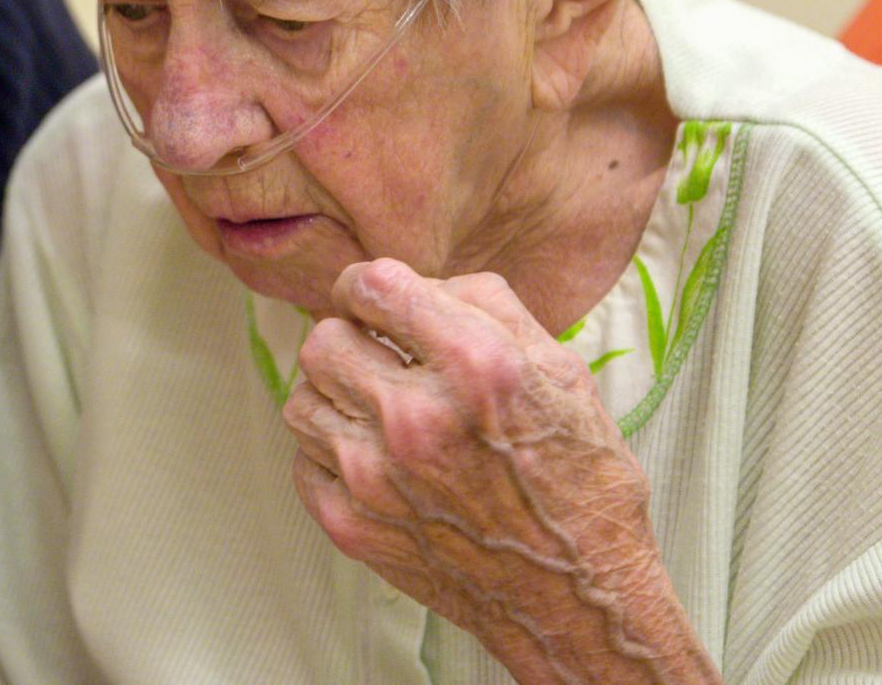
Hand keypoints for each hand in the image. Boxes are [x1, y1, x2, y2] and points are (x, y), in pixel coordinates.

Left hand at [283, 258, 718, 684]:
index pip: (371, 285)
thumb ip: (485, 304)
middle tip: (380, 359)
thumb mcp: (560, 370)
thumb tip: (420, 284)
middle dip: (351, 339)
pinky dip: (331, 453)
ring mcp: (375, 476)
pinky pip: (303, 459)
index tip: (373, 301)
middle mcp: (417, 417)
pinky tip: (374, 458)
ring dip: (336, 395)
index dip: (367, 286)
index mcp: (475, 365)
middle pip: (324, 339)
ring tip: (378, 411)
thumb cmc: (578, 481)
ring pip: (302, 397)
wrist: (578, 597)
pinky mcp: (351, 525)